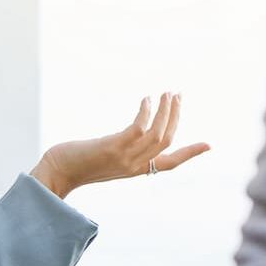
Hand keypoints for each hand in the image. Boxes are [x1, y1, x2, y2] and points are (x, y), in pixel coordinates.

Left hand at [31, 92, 209, 197]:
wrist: (56, 173)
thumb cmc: (76, 163)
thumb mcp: (105, 158)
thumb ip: (122, 149)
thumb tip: (132, 133)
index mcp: (136, 170)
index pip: (170, 164)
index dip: (191, 153)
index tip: (209, 145)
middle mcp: (134, 166)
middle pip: (167, 141)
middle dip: (176, 116)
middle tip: (177, 94)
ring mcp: (124, 158)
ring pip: (157, 134)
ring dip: (165, 111)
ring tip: (167, 93)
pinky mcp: (113, 148)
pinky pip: (139, 128)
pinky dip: (146, 111)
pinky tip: (146, 99)